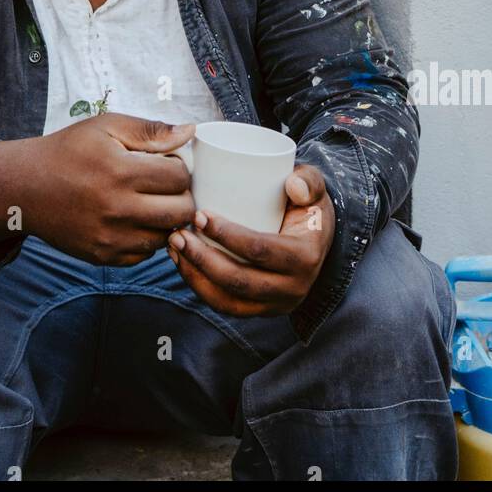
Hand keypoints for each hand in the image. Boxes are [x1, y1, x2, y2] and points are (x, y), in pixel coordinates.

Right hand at [23, 113, 196, 266]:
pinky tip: (134, 219)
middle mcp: (117, 209)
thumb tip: (189, 132)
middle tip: (166, 185)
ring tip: (151, 201)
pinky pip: (144, 254)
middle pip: (180, 211)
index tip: (166, 162)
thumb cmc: (68, 151)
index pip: (179, 176)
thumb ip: (150, 130)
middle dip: (181, 195)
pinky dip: (147, 237)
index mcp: (121, 172)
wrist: (25, 188)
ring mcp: (110, 237)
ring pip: (166, 236)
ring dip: (166, 219)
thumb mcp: (106, 127)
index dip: (179, 166)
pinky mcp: (103, 256)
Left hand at [166, 164, 334, 318]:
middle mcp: (293, 288)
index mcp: (305, 257)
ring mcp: (276, 304)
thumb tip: (292, 184)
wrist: (317, 239)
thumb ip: (308, 180)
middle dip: (202, 259)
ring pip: (228, 300)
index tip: (199, 214)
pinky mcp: (260, 310)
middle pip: (238, 281)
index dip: (226, 235)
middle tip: (178, 234)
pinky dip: (201, 288)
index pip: (259, 250)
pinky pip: (226, 307)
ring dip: (195, 276)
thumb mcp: (313, 187)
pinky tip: (182, 264)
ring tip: (174, 248)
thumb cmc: (307, 206)